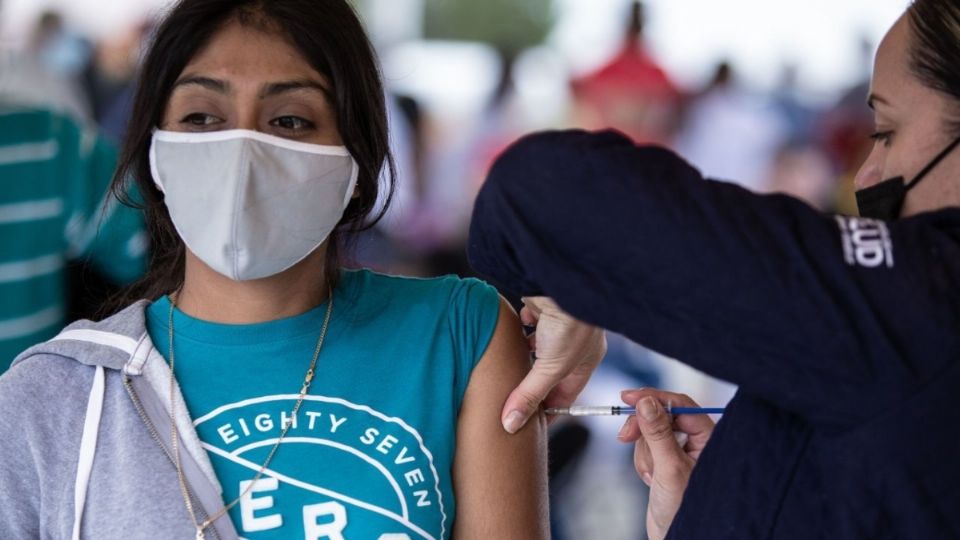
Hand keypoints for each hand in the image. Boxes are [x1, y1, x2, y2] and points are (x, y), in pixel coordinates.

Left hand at [500, 296, 606, 433]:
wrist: (561, 280)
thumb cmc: (571, 323)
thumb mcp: (549, 368)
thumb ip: (529, 395)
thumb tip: (511, 424)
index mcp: (586, 361)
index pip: (567, 394)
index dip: (549, 410)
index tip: (530, 423)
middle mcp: (574, 343)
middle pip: (548, 372)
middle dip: (531, 384)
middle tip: (511, 399)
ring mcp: (557, 324)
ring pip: (536, 348)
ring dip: (523, 358)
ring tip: (508, 370)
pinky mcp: (540, 308)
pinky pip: (527, 324)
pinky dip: (519, 330)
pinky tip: (512, 335)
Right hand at [619, 388, 714, 539]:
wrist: (678, 538)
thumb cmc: (685, 510)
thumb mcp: (669, 468)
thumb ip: (658, 433)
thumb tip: (646, 402)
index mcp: (709, 438)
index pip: (681, 405)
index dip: (654, 398)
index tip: (628, 397)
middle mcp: (698, 442)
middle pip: (661, 415)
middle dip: (643, 429)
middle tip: (624, 436)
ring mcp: (681, 452)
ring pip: (650, 432)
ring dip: (644, 453)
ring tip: (651, 476)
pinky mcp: (667, 463)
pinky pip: (646, 448)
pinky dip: (643, 461)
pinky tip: (650, 480)